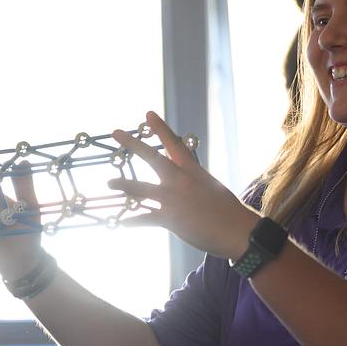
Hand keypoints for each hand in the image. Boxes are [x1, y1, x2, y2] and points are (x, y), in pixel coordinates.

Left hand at [108, 111, 257, 258]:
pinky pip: (145, 218)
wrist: (237, 231)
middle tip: (116, 132)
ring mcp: (173, 199)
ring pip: (141, 188)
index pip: (174, 144)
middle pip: (152, 158)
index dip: (160, 128)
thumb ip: (196, 184)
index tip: (148, 114)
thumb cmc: (230, 212)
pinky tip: (122, 223)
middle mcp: (180, 180)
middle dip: (133, 144)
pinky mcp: (170, 219)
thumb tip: (188, 187)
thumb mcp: (213, 189)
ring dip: (124, 184)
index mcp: (193, 171)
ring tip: (109, 182)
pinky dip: (133, 221)